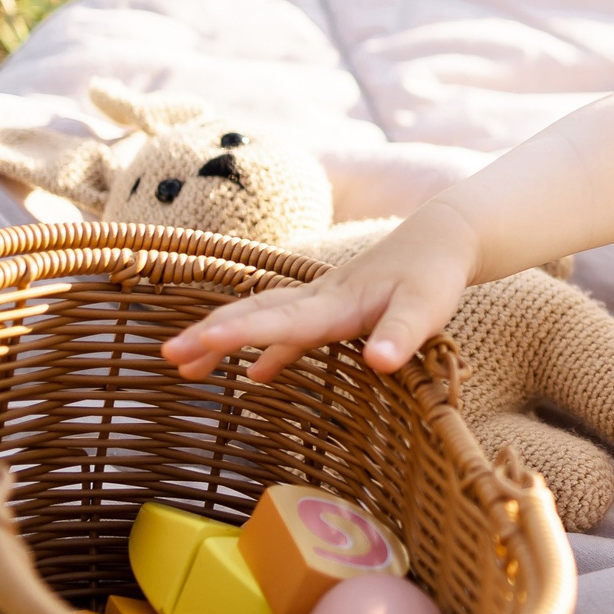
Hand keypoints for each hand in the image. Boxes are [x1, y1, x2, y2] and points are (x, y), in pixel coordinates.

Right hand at [161, 201, 480, 381]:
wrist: (445, 237)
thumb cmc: (435, 274)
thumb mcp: (427, 308)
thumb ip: (401, 335)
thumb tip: (380, 363)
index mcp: (335, 304)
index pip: (277, 321)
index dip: (237, 334)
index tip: (196, 346)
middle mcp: (319, 300)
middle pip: (254, 315)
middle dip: (209, 335)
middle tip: (168, 356)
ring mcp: (322, 302)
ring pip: (262, 319)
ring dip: (224, 340)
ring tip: (184, 369)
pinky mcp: (333, 309)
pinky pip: (288, 330)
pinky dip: (267, 350)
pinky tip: (255, 376)